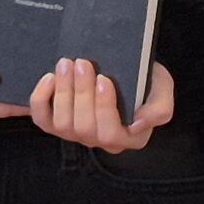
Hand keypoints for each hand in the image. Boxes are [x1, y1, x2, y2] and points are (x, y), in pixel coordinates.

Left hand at [27, 58, 176, 152]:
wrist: (127, 70)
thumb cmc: (146, 79)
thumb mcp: (163, 88)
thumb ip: (160, 108)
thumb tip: (139, 123)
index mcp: (129, 138)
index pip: (111, 134)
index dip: (104, 107)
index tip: (104, 78)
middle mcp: (100, 141)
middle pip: (84, 127)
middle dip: (81, 93)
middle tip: (82, 63)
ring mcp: (76, 135)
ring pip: (62, 123)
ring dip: (62, 91)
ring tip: (67, 64)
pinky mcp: (55, 125)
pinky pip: (42, 119)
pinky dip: (40, 99)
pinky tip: (49, 78)